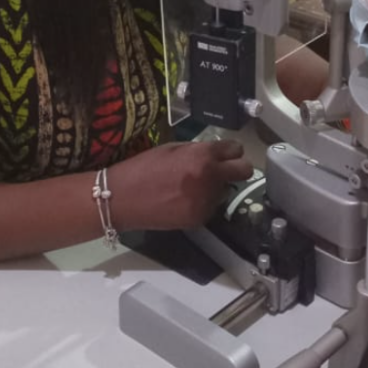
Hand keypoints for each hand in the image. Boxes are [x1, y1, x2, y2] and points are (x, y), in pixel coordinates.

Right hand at [109, 140, 253, 230]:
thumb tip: (215, 154)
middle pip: (244, 171)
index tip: (226, 154)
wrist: (122, 198)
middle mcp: (210, 178)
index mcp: (203, 155)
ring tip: (191, 186)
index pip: (236, 149)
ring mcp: (207, 201)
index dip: (231, 151)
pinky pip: (211, 206)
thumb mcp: (172, 149)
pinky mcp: (200, 218)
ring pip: (226, 190)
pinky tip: (183, 200)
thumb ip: (197, 150)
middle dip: (236, 168)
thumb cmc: (143, 167)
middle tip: (223, 169)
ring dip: (216, 187)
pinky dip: (203, 202)